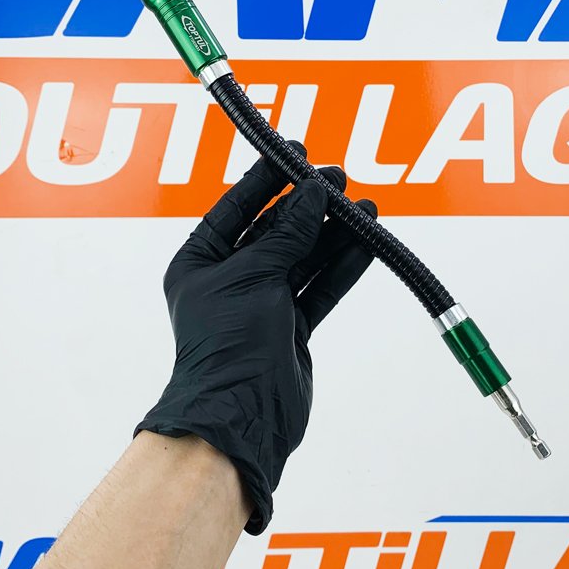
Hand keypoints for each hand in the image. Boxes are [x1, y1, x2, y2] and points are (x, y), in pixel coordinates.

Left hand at [135, 145, 376, 532]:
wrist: (243, 415)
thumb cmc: (229, 345)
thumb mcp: (255, 275)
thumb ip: (288, 233)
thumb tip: (313, 192)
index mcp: (200, 262)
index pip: (237, 208)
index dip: (266, 179)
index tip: (295, 153)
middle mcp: (230, 279)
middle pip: (275, 230)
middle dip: (308, 204)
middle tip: (339, 179)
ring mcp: (262, 303)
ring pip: (304, 256)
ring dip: (333, 232)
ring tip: (365, 206)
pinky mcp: (292, 326)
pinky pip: (320, 285)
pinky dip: (343, 264)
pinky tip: (367, 240)